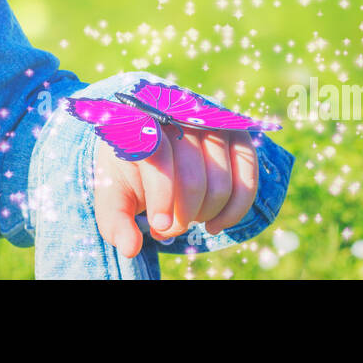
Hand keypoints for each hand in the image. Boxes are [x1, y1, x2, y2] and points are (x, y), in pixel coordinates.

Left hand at [92, 125, 260, 258]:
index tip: (160, 227)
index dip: (161, 196)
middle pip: (192, 177)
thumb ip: (114, 219)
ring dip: (204, 215)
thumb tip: (130, 248)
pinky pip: (248, 177)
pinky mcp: (237, 133)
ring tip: (186, 219)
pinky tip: (214, 225)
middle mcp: (181, 114)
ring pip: (221, 183)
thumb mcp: (114, 191)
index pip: (159, 156)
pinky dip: (234, 210)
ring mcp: (212, 121)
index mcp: (143, 121)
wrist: (155, 141)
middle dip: (182, 216)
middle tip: (167, 228)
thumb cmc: (133, 169)